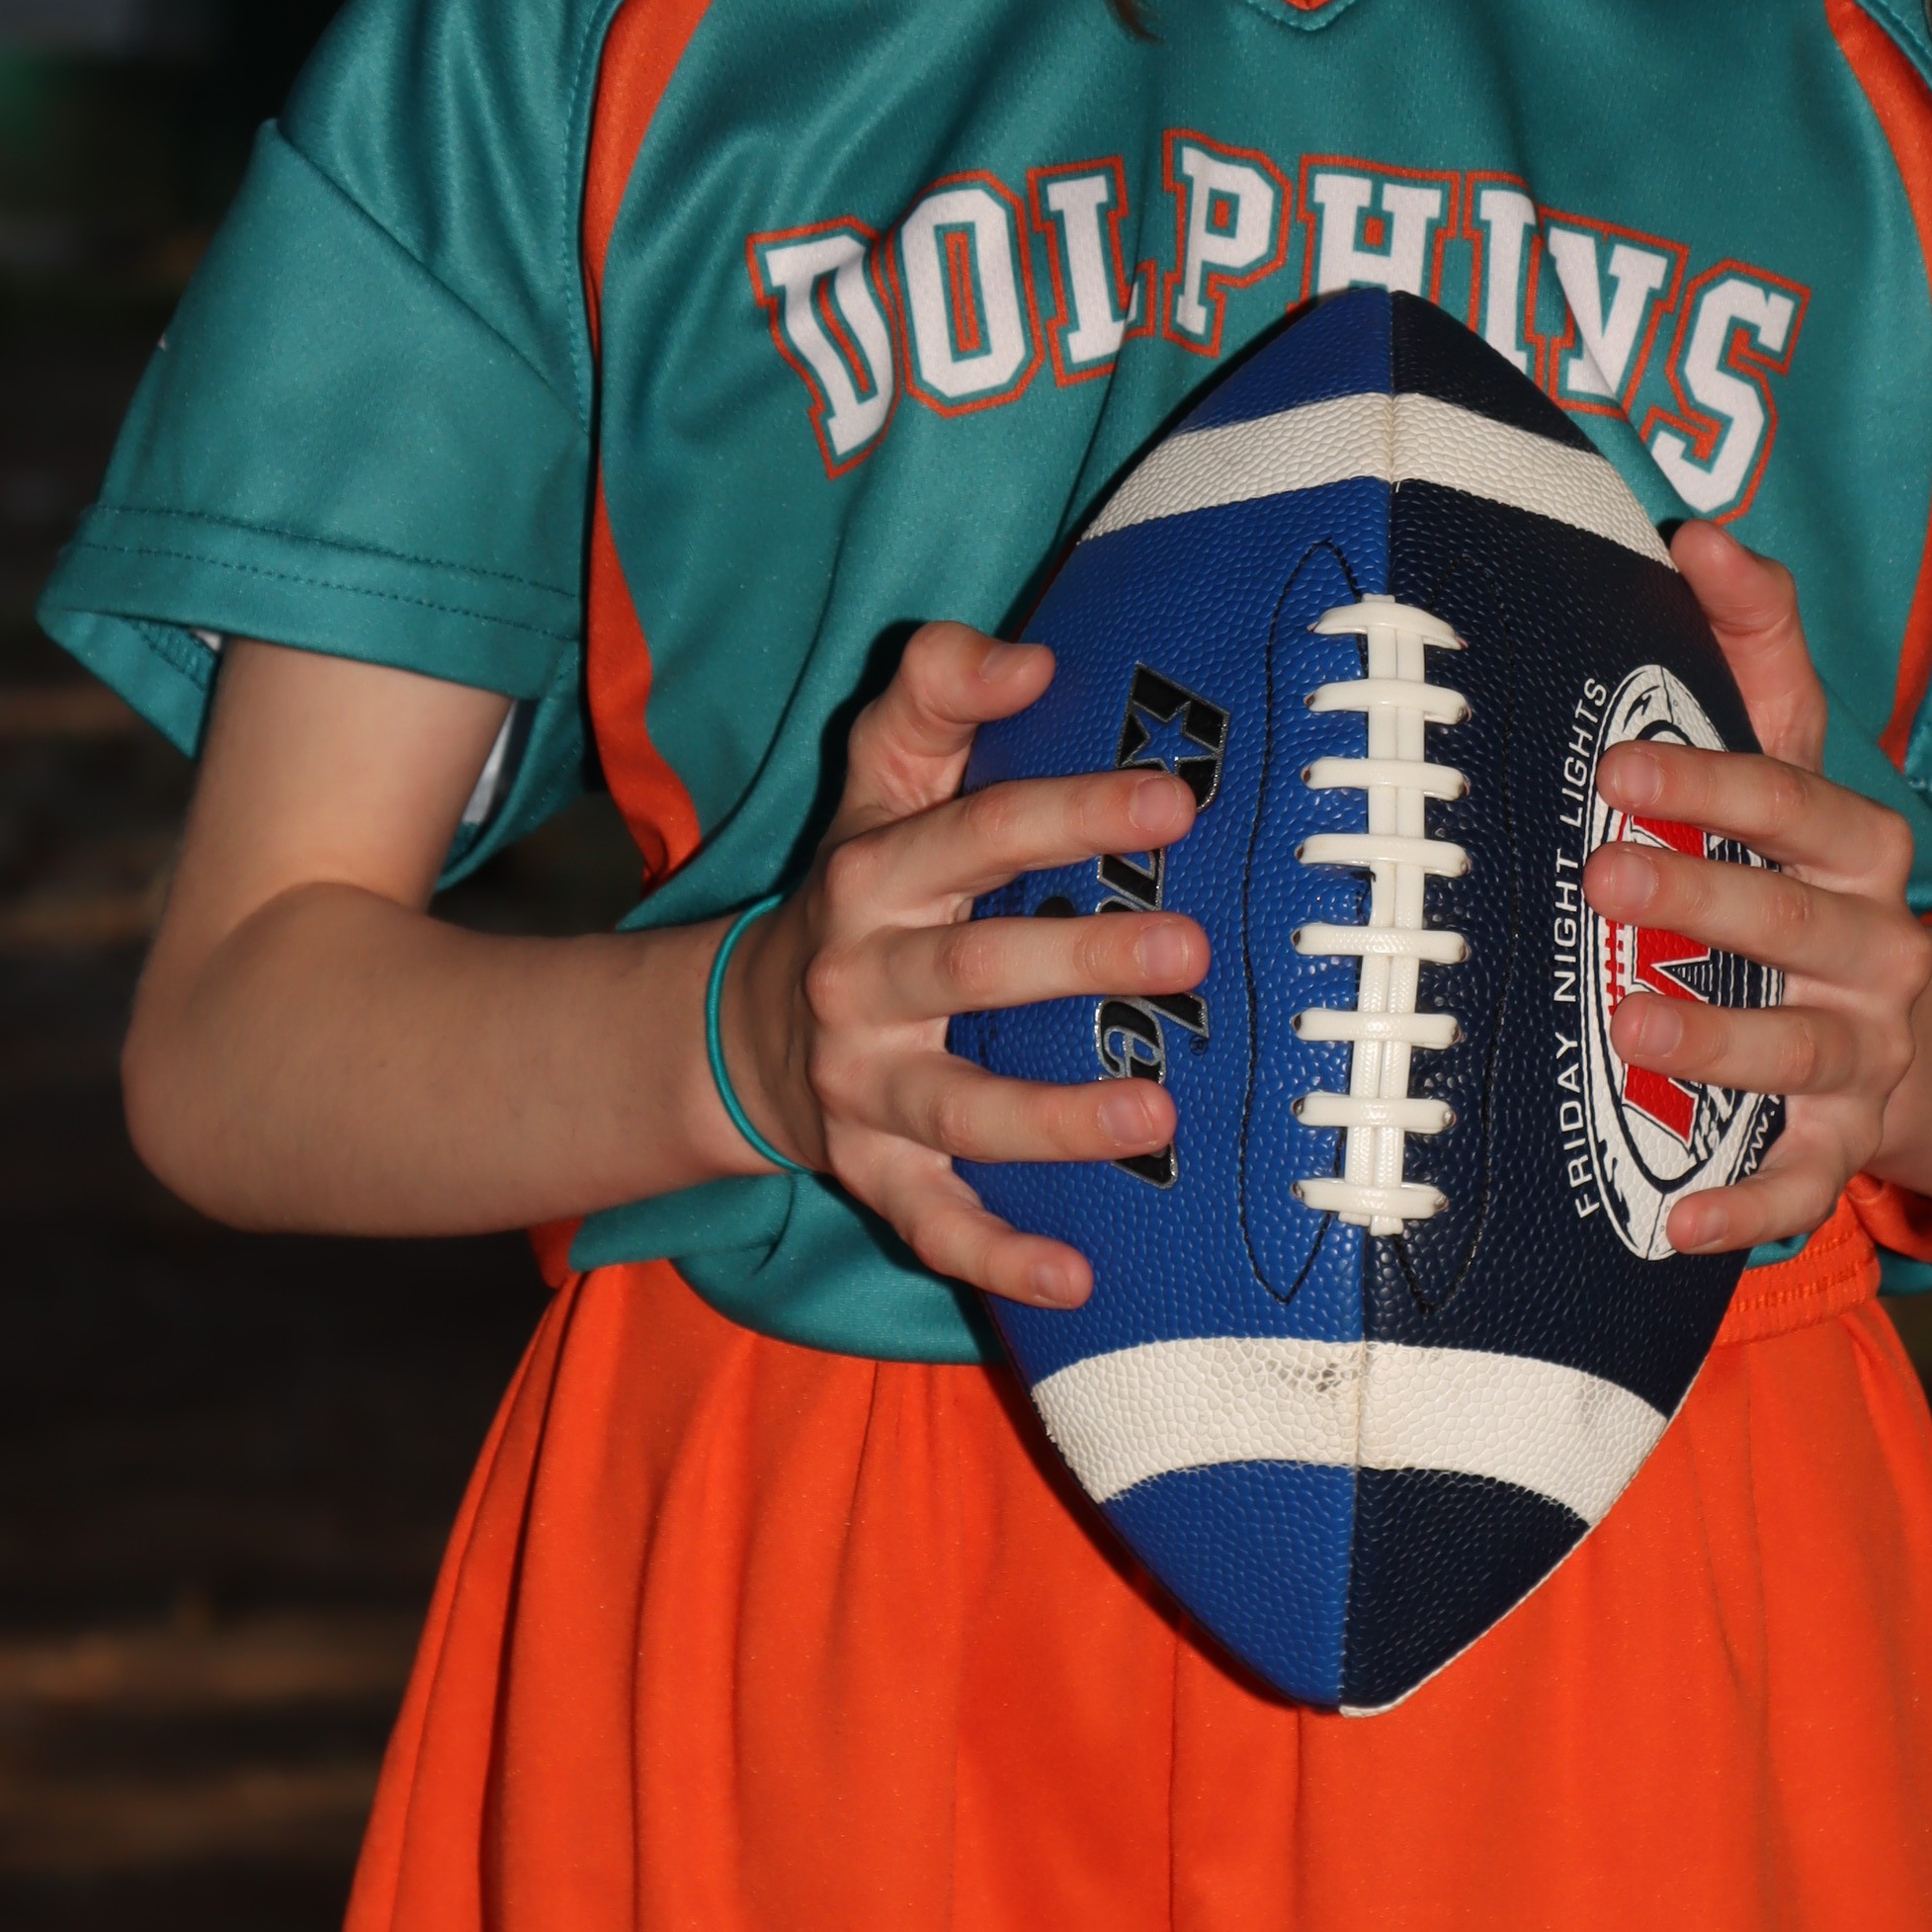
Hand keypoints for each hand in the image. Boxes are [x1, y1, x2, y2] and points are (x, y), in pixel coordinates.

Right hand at [712, 624, 1210, 1310]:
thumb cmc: (865, 883)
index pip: (980, 831)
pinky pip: (933, 1223)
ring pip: (958, 1107)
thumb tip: (1033, 656)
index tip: (1174, 801)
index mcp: (877, 873)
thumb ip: (939, 691)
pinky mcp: (873, 1173)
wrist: (743, 1029)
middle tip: (1188, 945)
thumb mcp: (881, 775)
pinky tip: (1080, 1276)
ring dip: (1055, 1119)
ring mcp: (865, 1087)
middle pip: (973, 968)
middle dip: (1078, 957)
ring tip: (1156, 1112)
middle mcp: (864, 981)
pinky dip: (1000, 1256)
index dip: (1073, 812)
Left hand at [1578, 522, 1930, 1254]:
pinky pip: (1803, 1181)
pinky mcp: (1845, 1145)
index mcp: (1865, 849)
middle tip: (1599, 879)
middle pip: (1791, 919)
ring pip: (1800, 1047)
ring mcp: (1868, 1053)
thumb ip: (1757, 642)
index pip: (1797, 804)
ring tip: (1628, 1025)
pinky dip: (1746, 1204)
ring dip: (1718, 1039)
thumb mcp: (1796, 758)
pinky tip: (1672, 1221)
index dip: (1710, 784)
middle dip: (1699, 896)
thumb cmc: (1809, 869)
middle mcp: (1879, 949)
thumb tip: (1702, 532)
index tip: (1614, 769)